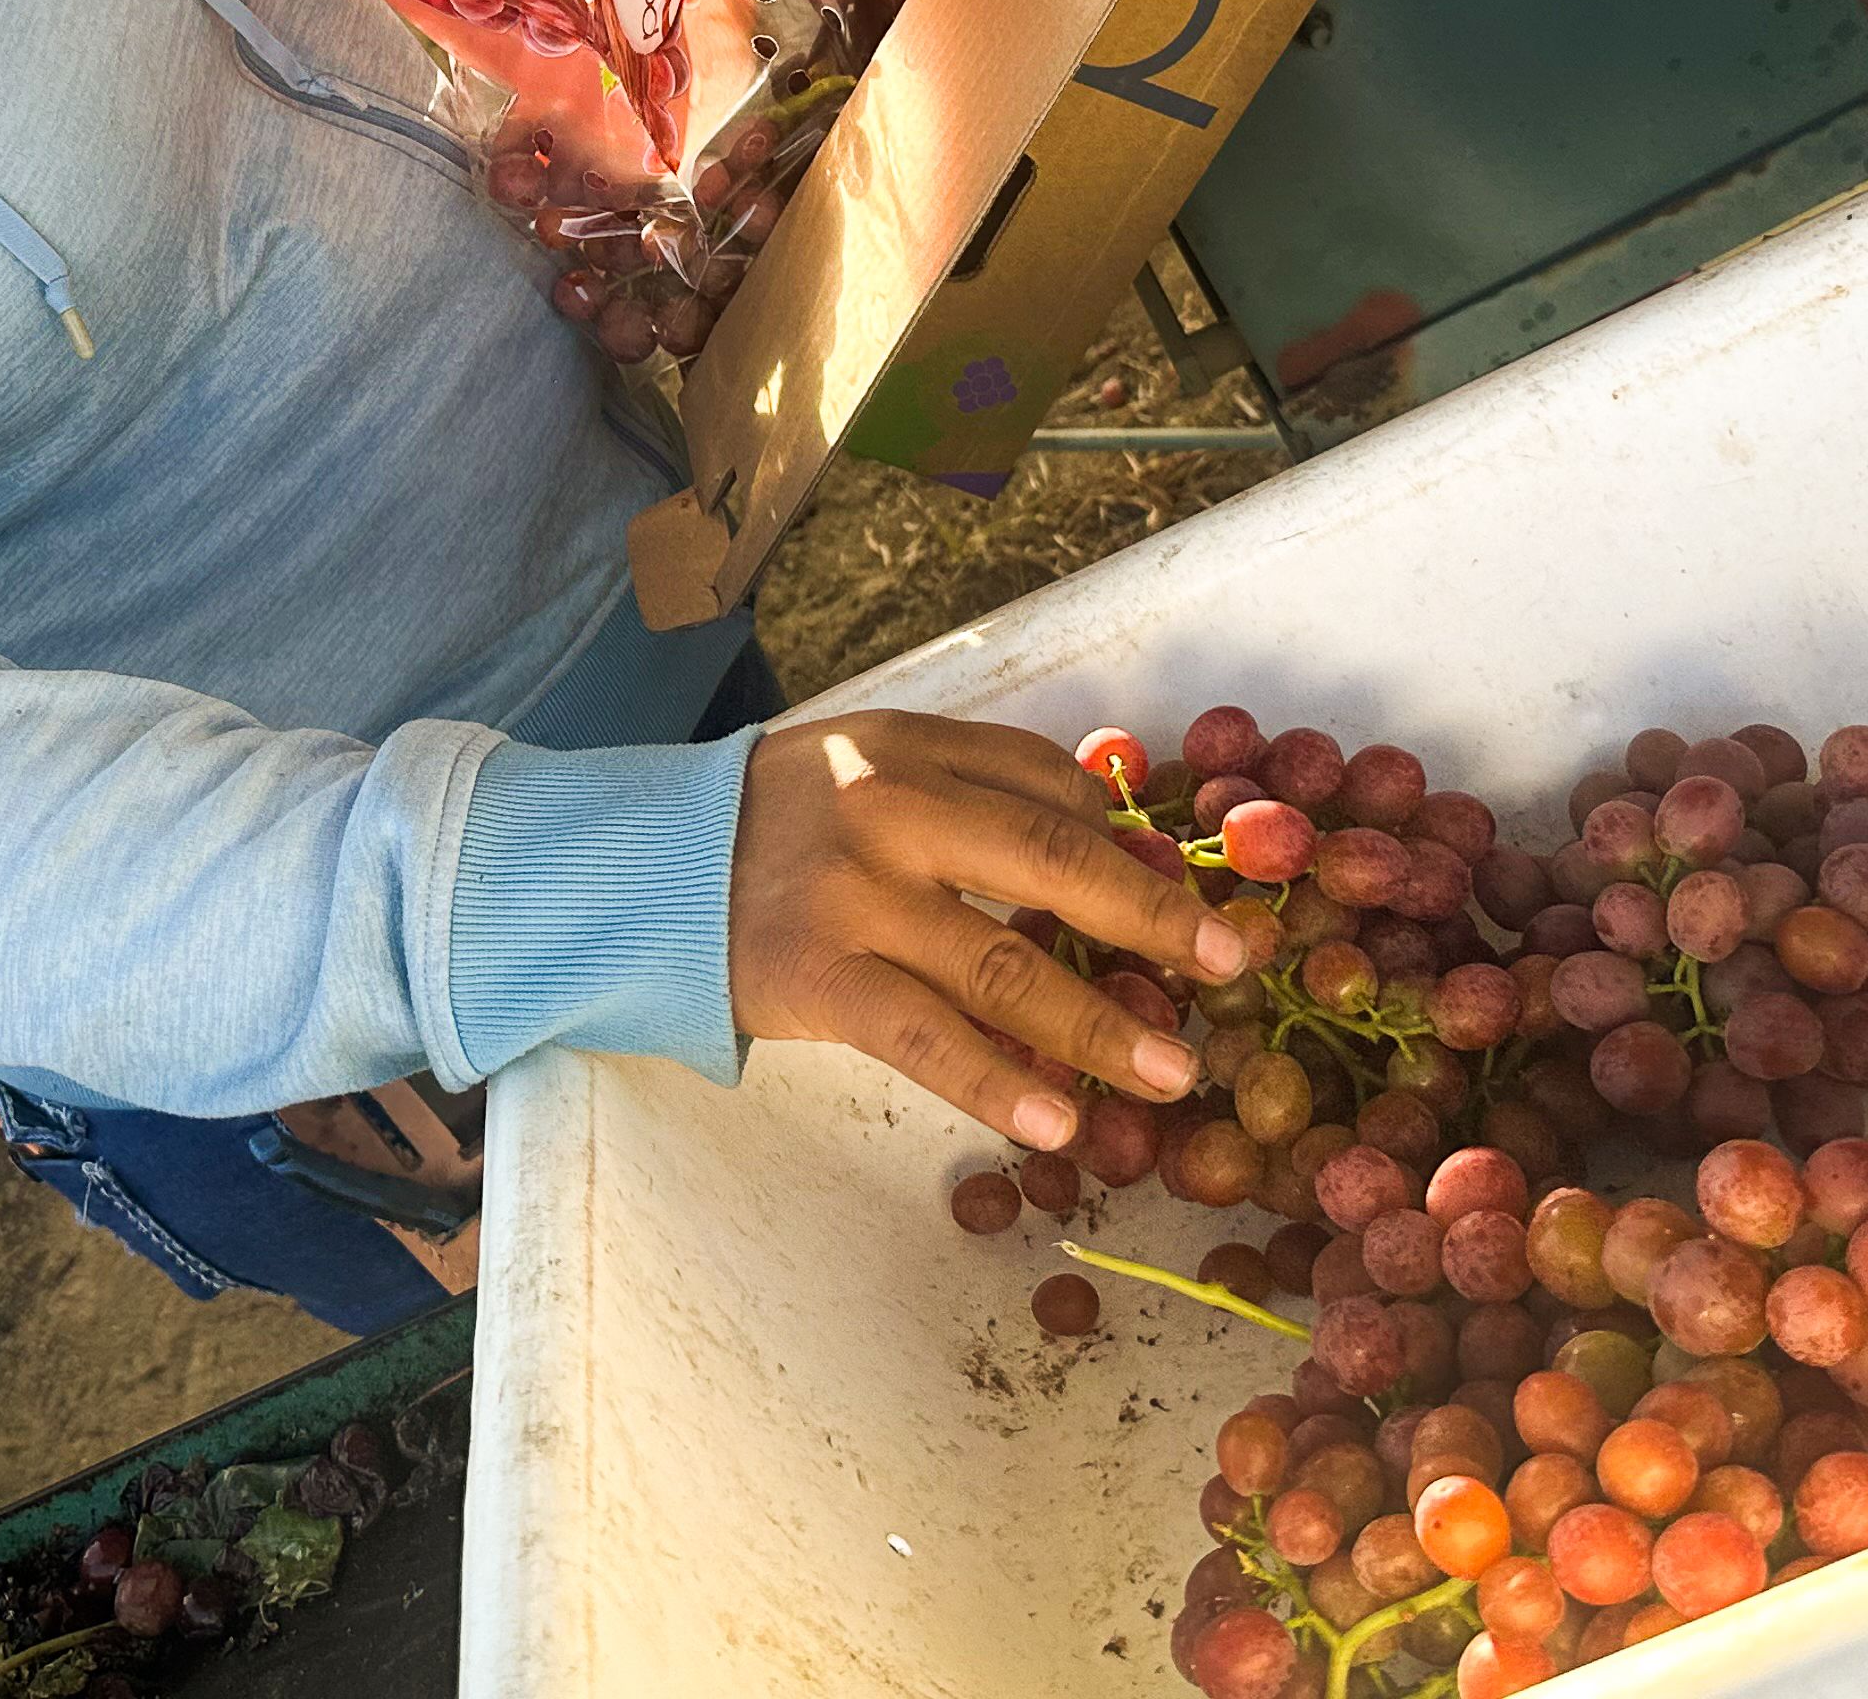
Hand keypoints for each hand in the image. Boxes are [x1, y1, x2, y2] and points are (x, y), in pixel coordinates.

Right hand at [728, 709, 1248, 1151]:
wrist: (638, 872)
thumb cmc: (780, 826)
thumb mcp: (870, 769)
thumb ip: (977, 790)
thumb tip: (1122, 847)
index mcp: (912, 746)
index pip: (1050, 787)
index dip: (1135, 846)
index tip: (1196, 897)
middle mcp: (888, 809)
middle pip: (1051, 861)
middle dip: (1153, 919)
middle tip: (1229, 968)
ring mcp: (850, 895)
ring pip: (1004, 965)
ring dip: (1101, 1027)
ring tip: (1175, 1073)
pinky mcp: (816, 977)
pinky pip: (926, 1039)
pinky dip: (998, 1083)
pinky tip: (1059, 1122)